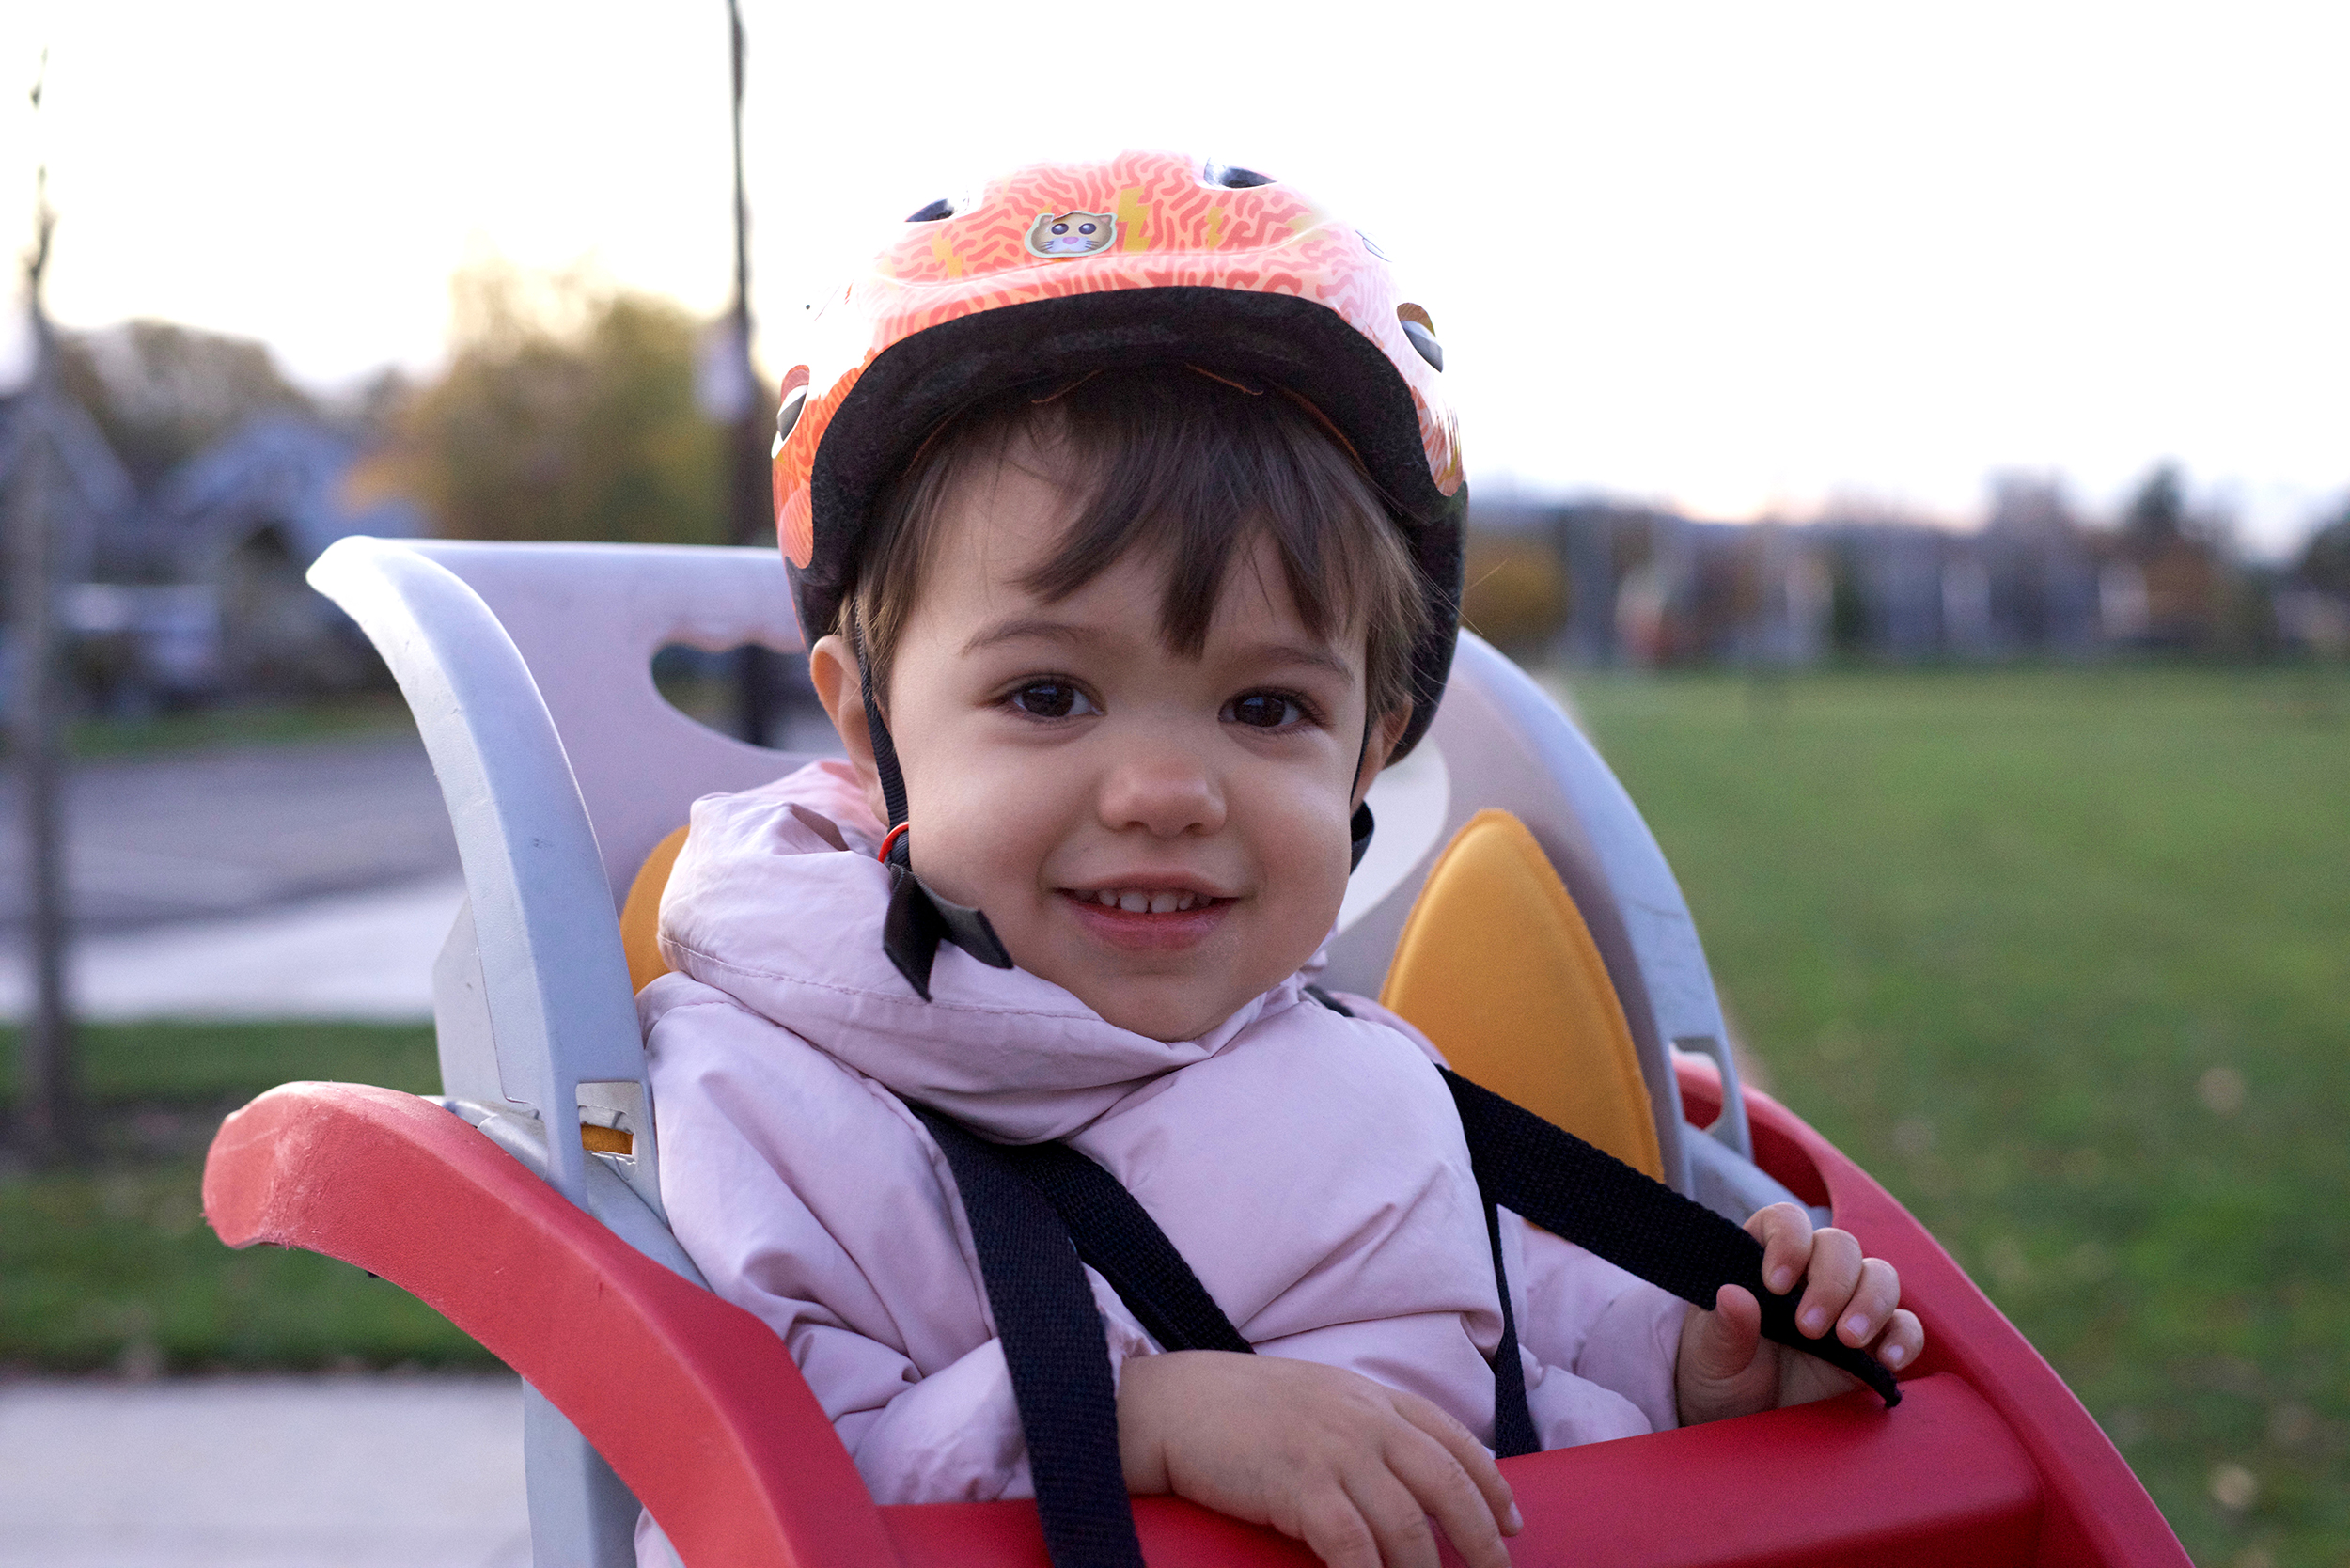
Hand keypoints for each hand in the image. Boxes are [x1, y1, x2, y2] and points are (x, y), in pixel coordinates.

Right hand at [1117, 1350, 1521, 1567]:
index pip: (1454, 1440)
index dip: (1492, 1486)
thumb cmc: (1238, 1409)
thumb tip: (1407, 1473)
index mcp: (1372, 1398)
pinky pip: (1354, 1547)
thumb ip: (1364, 1426)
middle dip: (1482, 1539)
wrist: (1173, 1403)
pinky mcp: (1299, 1486)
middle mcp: (1364, 1419)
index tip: (1513, 1524)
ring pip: (1407, 1524)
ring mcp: (1333, 1450)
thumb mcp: (1317, 1400)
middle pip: (1447, 1484)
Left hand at [1674, 1202, 1922, 1425]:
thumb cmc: (1718, 1375)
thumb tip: (1733, 1295)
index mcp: (1762, 1259)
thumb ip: (1724, 1327)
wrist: (1742, 1422)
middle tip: (1807, 1328)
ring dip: (1870, 1303)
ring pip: (1880, 1277)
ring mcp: (1846, 1307)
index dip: (1788, 1241)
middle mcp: (1810, 1274)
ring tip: (1846, 1340)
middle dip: (1830, 1282)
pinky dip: (1903, 1338)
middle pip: (1841, 1246)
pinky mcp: (1874, 1346)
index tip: (1775, 1284)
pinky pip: (1905, 1327)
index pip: (1786, 1222)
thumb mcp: (1709, 1356)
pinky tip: (1886, 1359)